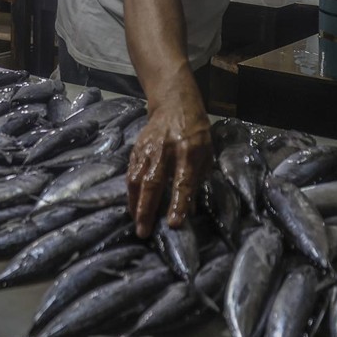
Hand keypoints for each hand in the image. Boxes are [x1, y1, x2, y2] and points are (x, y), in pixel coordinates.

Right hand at [127, 85, 212, 238]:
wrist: (174, 104)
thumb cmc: (196, 132)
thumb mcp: (206, 154)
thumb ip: (198, 180)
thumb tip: (191, 210)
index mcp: (189, 152)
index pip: (183, 183)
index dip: (178, 204)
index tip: (173, 223)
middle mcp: (166, 151)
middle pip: (153, 183)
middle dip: (147, 209)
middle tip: (143, 231)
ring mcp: (148, 149)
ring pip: (137, 179)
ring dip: (135, 203)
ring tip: (136, 222)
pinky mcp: (137, 148)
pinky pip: (131, 172)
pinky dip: (130, 190)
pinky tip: (132, 204)